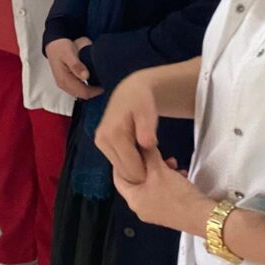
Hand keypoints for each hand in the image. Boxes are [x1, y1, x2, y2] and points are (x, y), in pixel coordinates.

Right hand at [46, 37, 102, 99]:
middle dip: (93, 91)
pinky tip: (90, 80)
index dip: (95, 91)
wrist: (53, 45)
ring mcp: (64, 84)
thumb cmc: (61, 47)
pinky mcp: (66, 82)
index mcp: (64, 79)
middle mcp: (63, 84)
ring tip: (98, 81)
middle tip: (103, 83)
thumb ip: (77, 65)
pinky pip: (77, 89)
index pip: (83, 92)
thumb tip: (85, 76)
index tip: (104, 84)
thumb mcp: (69, 54)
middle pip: (82, 95)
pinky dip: (85, 86)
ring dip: (90, 89)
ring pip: (80, 93)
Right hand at [94, 69, 160, 184]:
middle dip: (144, 172)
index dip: (149, 171)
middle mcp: (102, 141)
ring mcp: (100, 143)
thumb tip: (148, 144)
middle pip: (125, 172)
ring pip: (122, 170)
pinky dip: (132, 164)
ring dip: (138, 169)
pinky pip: (119, 164)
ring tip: (152, 156)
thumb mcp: (148, 111)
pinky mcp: (102, 145)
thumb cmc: (141, 101)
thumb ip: (147, 128)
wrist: (129, 91)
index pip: (131, 168)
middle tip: (161, 161)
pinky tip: (143, 154)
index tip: (164, 164)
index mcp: (113, 134)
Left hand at [112, 146, 214, 235]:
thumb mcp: (160, 170)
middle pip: (137, 180)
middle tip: (154, 154)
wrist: (203, 216)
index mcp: (133, 200)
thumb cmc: (177, 196)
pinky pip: (164, 192)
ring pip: (152, 185)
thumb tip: (142, 143)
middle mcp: (141, 208)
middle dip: (147, 165)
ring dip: (161, 171)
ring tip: (172, 163)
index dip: (121, 162)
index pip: (118, 179)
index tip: (127, 150)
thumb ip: (148, 155)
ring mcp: (155, 212)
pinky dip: (169, 181)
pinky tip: (180, 173)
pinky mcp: (169, 212)